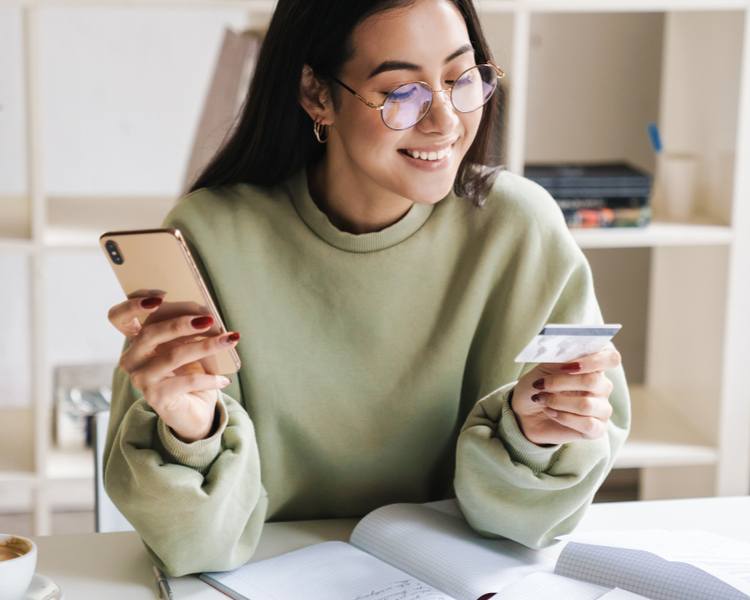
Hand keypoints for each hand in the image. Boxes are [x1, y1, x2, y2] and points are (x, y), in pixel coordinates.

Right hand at [108, 296, 239, 441]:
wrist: (194, 411)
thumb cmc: (189, 372)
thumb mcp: (186, 347)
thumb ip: (186, 330)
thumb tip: (207, 314)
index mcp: (137, 342)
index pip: (118, 318)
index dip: (132, 305)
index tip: (159, 297)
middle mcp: (133, 360)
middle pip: (149, 334)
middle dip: (180, 323)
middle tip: (208, 319)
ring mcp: (142, 379)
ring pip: (173, 356)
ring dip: (205, 346)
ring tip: (229, 340)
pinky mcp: (156, 397)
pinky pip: (187, 381)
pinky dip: (209, 378)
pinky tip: (224, 379)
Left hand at [511, 349, 620, 445]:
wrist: (524, 413)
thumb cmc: (538, 386)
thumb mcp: (543, 368)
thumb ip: (559, 358)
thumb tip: (569, 348)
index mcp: (594, 367)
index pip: (611, 358)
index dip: (593, 360)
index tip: (567, 365)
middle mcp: (602, 387)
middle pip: (594, 381)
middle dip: (562, 382)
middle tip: (541, 384)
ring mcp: (602, 409)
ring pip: (586, 405)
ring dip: (557, 401)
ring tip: (541, 399)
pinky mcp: (597, 430)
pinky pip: (587, 424)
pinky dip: (563, 417)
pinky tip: (550, 412)